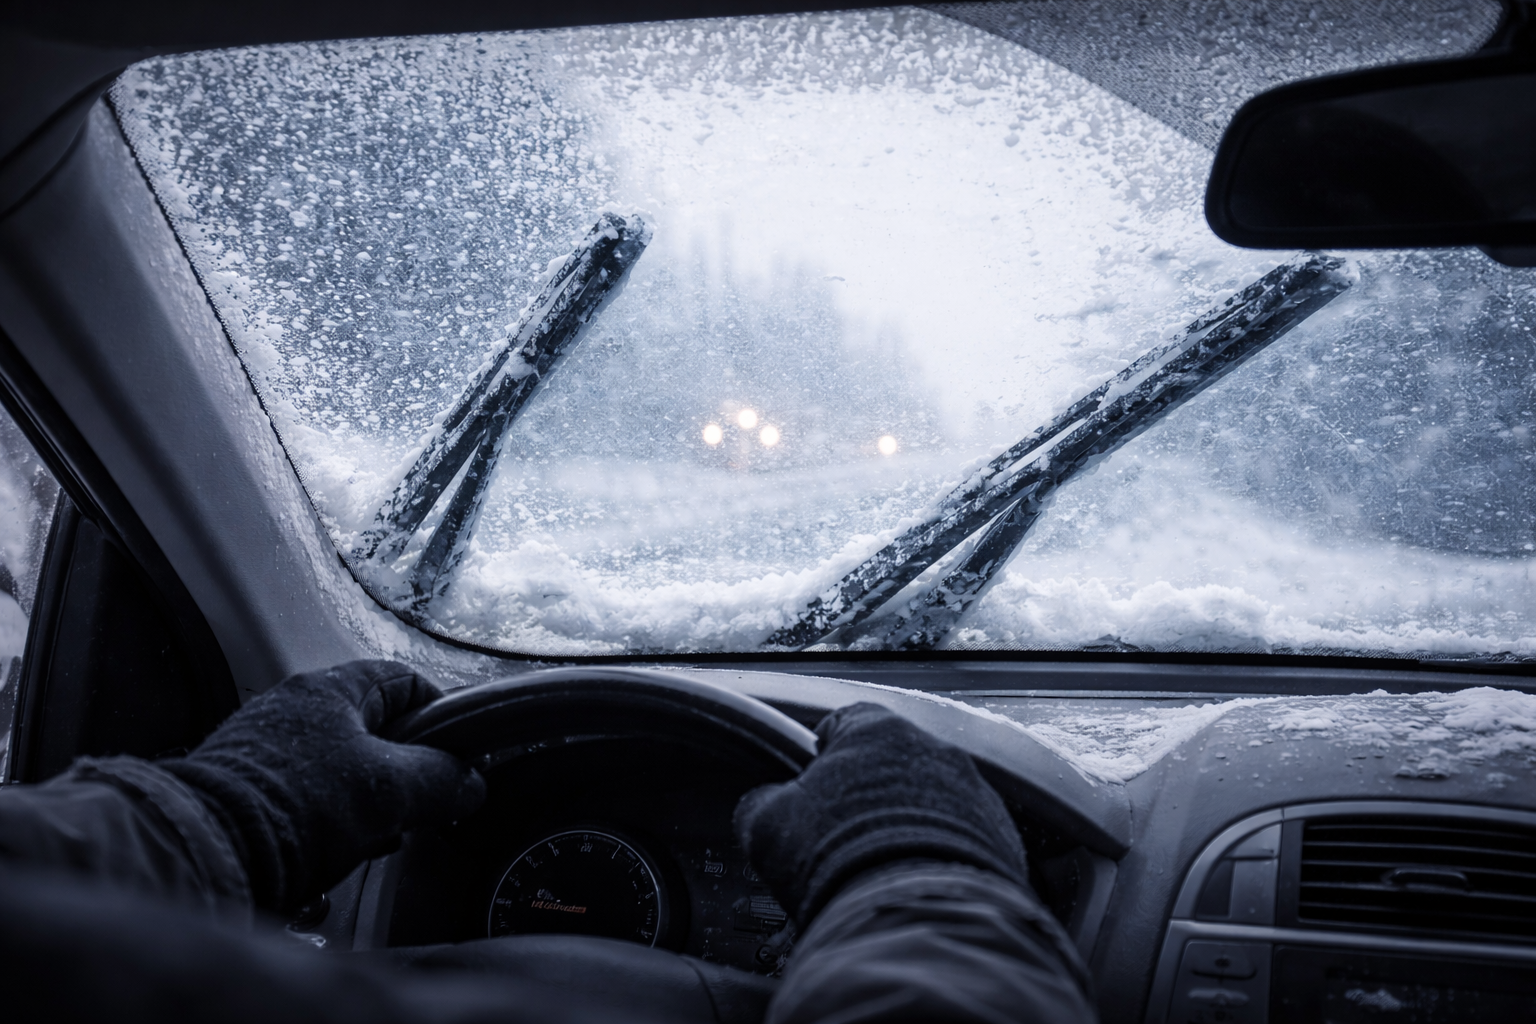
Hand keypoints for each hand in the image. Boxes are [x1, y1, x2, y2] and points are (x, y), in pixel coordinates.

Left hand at [163, 660, 484, 913]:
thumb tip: (470, 782)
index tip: (458, 753)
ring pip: (341, 768)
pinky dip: (330, 820)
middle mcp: (293, 707)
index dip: (440, 715)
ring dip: (368, 802)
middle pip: (373, 730)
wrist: (203, 850)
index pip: (405, 681)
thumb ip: (441, 780)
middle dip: (403, 771)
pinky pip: (306, 797)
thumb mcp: (389, 789)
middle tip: (419, 804)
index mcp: (330, 688)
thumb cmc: (299, 804)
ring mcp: (264, 747)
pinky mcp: (244, 789)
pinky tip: (336, 849)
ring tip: (379, 835)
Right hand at [734, 702, 1029, 924]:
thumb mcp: (767, 828)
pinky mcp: (1006, 839)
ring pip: (936, 799)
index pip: (845, 721)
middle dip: (872, 793)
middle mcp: (933, 748)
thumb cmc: (834, 860)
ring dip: (914, 825)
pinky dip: (949, 857)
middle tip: (846, 837)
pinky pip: (970, 839)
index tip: (813, 782)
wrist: (915, 917)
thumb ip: (761, 803)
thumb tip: (761, 804)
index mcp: (874, 729)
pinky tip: (922, 886)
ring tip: (886, 870)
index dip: (824, 753)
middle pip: (895, 761)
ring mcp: (976, 793)